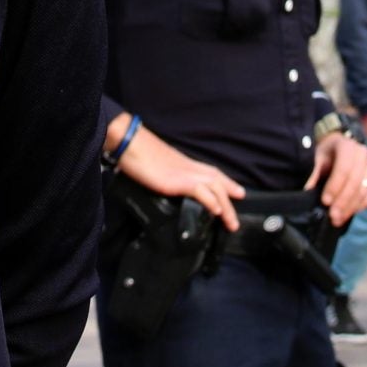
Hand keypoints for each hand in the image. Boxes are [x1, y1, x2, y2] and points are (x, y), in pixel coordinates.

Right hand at [115, 123, 247, 231]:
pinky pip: (200, 190)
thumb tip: (164, 183)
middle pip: (217, 181)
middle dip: (230, 198)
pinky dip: (211, 201)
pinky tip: (216, 211)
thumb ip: (164, 174)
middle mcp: (189, 167)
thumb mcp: (157, 166)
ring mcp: (184, 173)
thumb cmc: (138, 153)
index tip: (237, 192)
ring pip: (214, 187)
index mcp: (185, 163)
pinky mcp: (177, 180)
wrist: (129, 143)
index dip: (226, 183)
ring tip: (231, 223)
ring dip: (226, 206)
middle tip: (235, 219)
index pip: (212, 172)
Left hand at [309, 132, 366, 227]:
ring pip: (364, 191)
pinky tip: (347, 214)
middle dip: (343, 201)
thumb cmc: (324, 155)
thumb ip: (312, 173)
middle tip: (332, 215)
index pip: (344, 169)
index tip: (325, 201)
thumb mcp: (315, 159)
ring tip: (337, 219)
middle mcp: (363, 153)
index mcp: (347, 146)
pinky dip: (360, 207)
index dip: (335, 186)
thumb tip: (307, 189)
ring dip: (351, 208)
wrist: (336, 151)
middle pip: (355, 181)